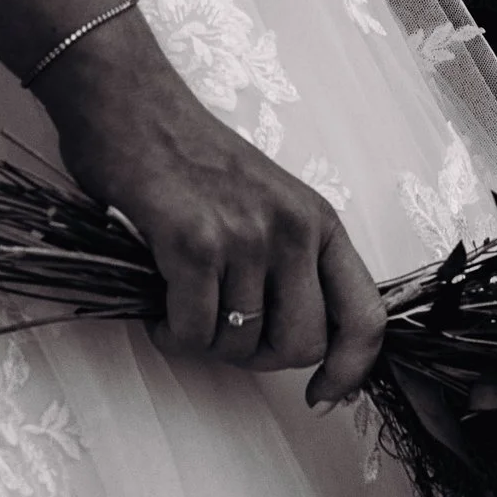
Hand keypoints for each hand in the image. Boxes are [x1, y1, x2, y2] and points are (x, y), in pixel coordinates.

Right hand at [44, 14, 388, 404]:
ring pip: (240, 343)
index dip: (351, 369)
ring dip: (204, 341)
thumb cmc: (191, 159)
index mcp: (319, 222)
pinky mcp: (194, 242)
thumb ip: (292, 263)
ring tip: (181, 305)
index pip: (366, 315)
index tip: (322, 393)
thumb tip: (301, 343)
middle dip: (257, 356)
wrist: (130, 103)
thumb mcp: (268, 203)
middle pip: (301, 345)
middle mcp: (293, 228)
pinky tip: (158, 305)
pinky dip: (170, 333)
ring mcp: (247, 234)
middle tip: (223, 332)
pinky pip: (193, 332)